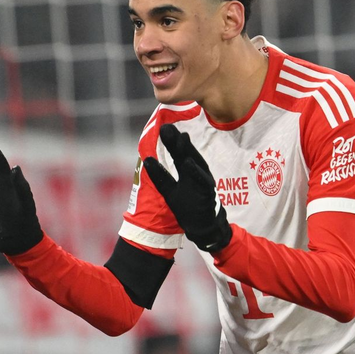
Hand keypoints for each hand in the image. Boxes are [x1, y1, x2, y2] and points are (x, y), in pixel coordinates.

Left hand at [143, 124, 232, 252]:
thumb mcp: (169, 190)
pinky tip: (188, 163)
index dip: (171, 141)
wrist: (202, 226)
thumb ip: (160, 176)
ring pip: (196, 163)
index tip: (163, 127)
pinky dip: (196, 172)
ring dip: (188, 151)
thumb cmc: (188, 207)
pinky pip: (202, 181)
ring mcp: (203, 182)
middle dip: (178, 140)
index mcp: (188, 171)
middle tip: (167, 127)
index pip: (178, 153)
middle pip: (187, 154)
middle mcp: (197, 173)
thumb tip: (147, 160)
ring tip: (180, 137)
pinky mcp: (207, 193)